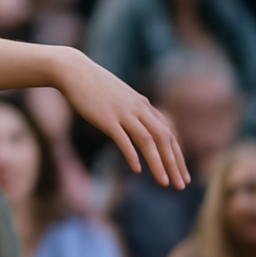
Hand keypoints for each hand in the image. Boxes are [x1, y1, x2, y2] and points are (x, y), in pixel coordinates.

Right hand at [55, 49, 188, 187]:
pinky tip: (136, 169)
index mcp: (143, 105)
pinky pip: (122, 138)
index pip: (168, 134)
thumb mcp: (121, 95)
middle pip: (163, 139)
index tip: (182, 174)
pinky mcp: (105, 117)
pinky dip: (131, 154)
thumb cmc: (94, 84)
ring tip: (164, 183)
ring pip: (147, 140)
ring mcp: (122, 113)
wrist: (73, 70)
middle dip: (174, 164)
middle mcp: (138, 109)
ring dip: (158, 164)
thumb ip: (134, 109)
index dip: (177, 156)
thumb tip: (142, 123)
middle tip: (181, 185)